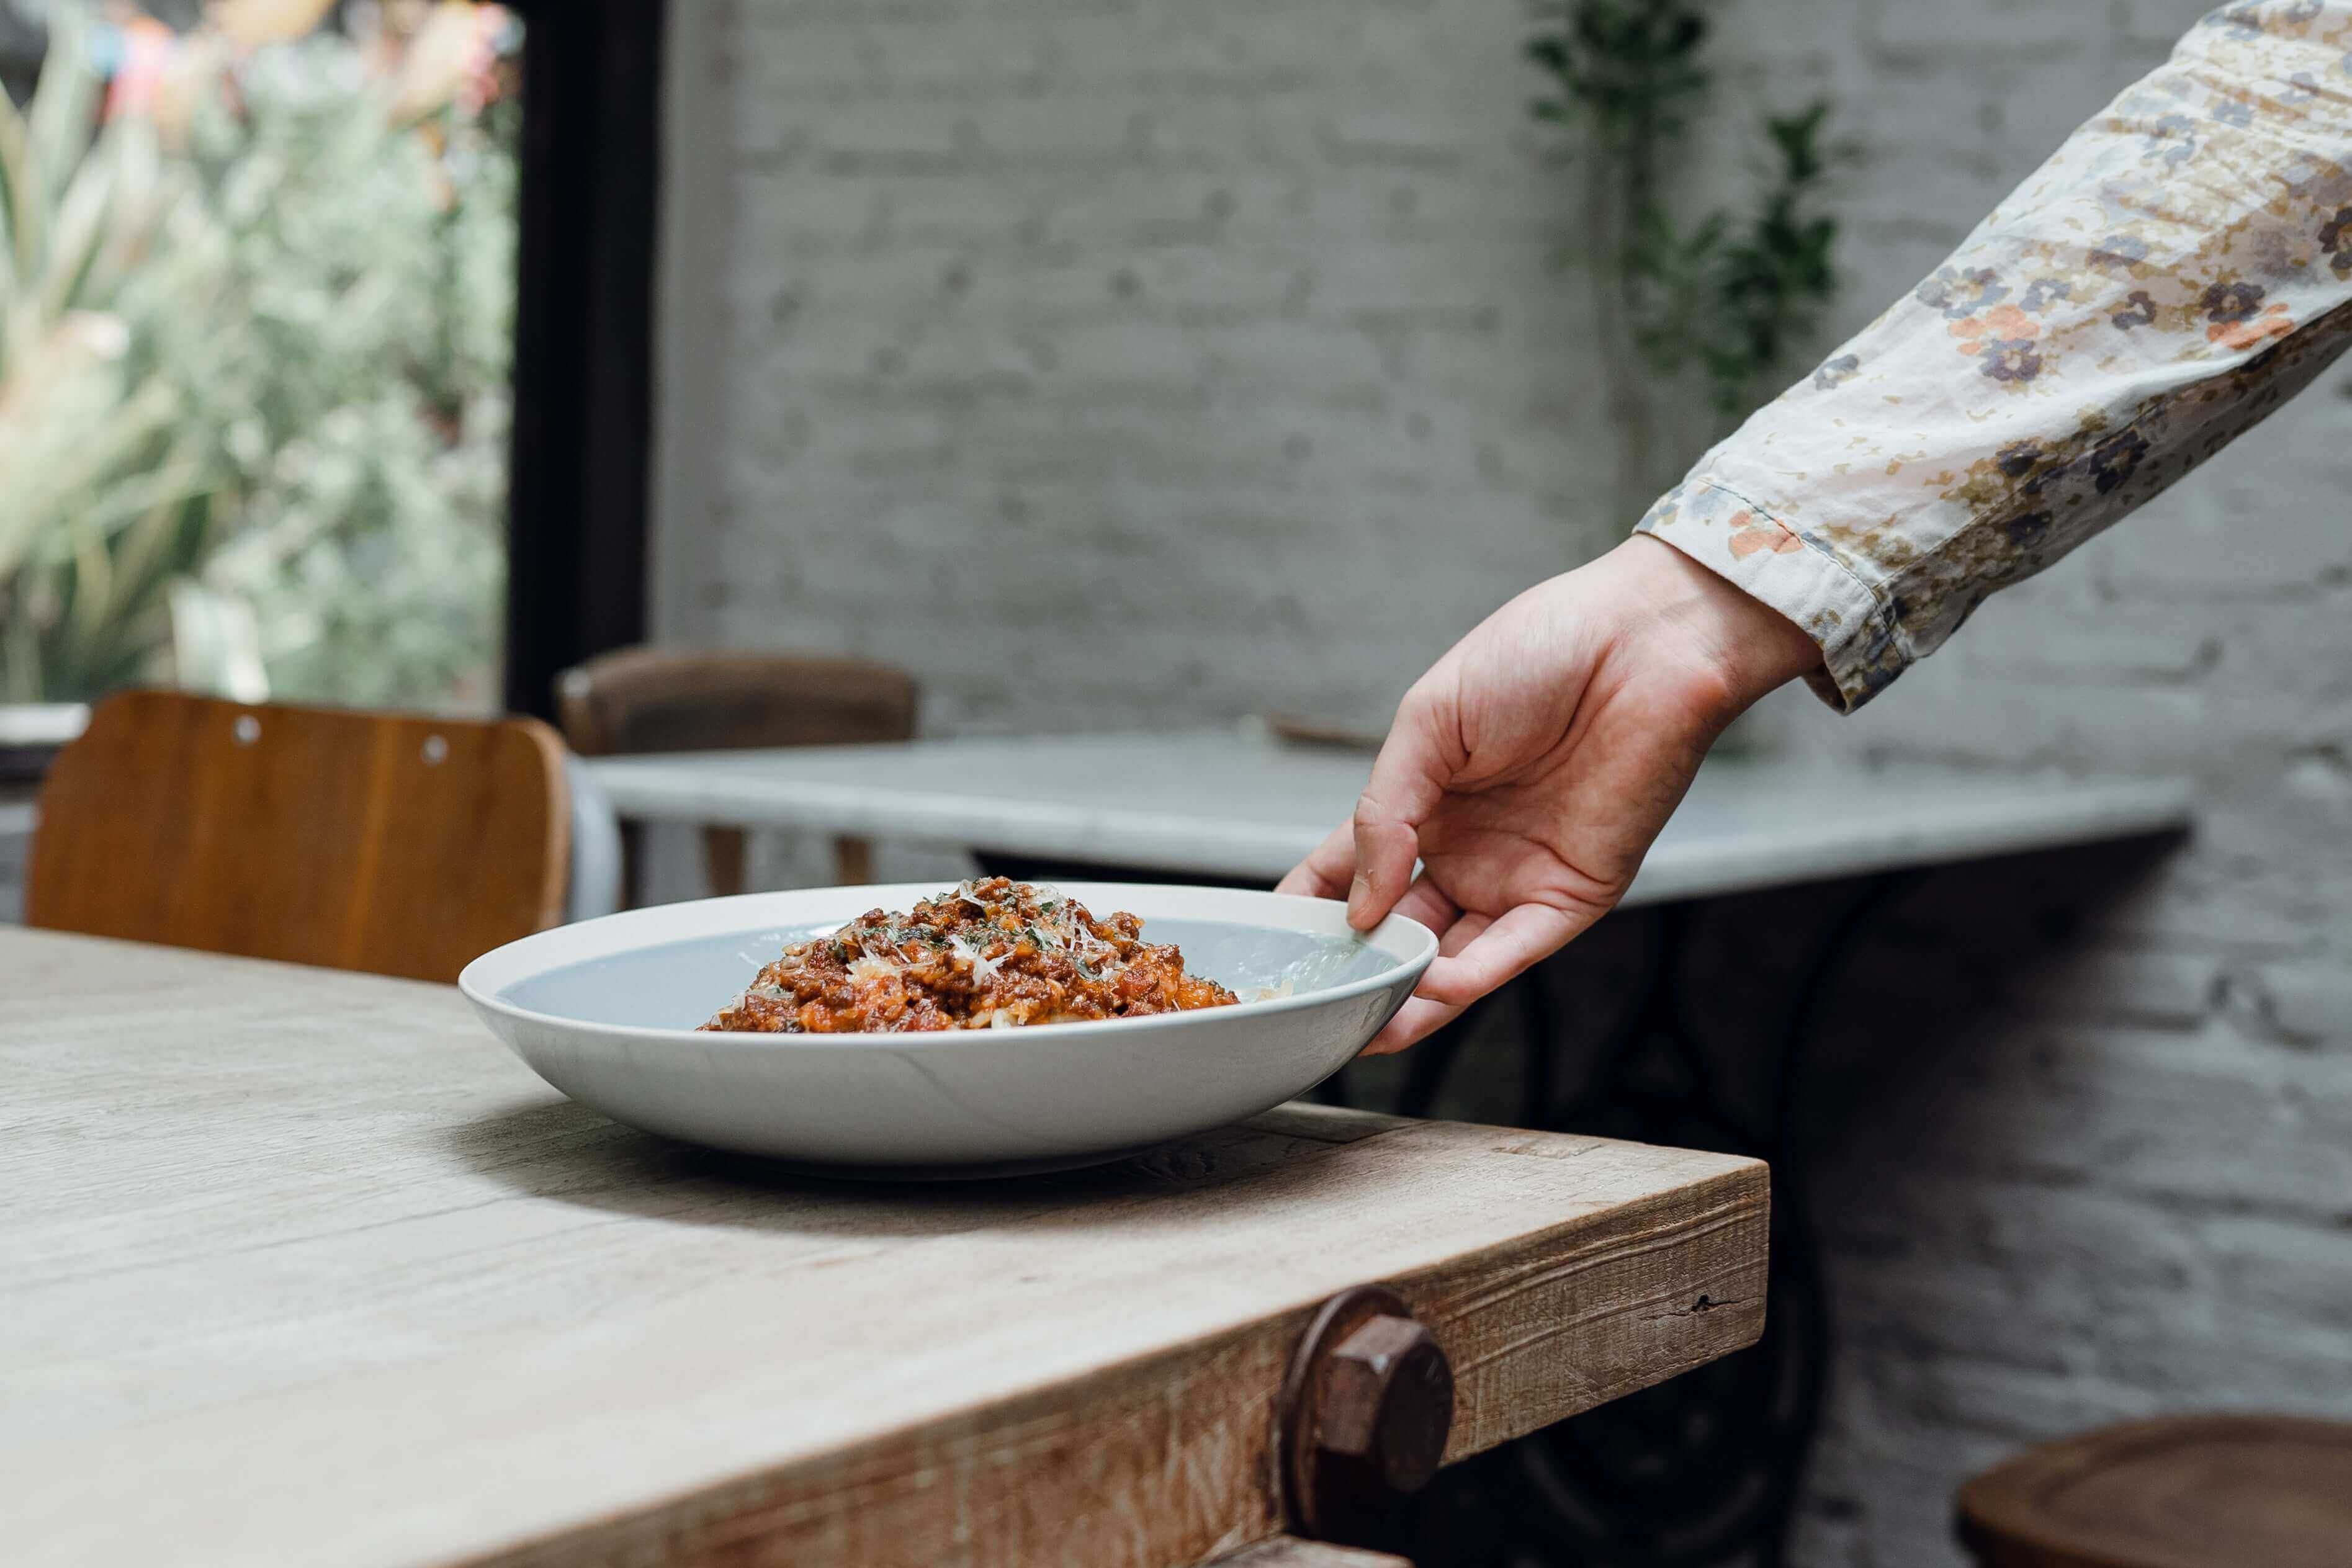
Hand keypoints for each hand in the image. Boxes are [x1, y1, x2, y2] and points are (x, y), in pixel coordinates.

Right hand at [1277, 535, 1821, 1052]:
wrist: (1642, 641)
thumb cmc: (1539, 652)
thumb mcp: (1429, 721)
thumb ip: (1383, 811)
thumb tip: (1356, 904)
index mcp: (1421, 803)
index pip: (1347, 873)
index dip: (1307, 913)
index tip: (1268, 950)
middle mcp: (1464, 851)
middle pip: (1394, 931)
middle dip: (1353, 972)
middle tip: (1309, 1006)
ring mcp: (1515, 877)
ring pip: (1448, 960)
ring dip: (1406, 996)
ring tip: (1359, 1026)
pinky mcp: (1571, 895)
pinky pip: (1511, 952)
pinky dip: (1467, 979)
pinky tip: (1425, 993)